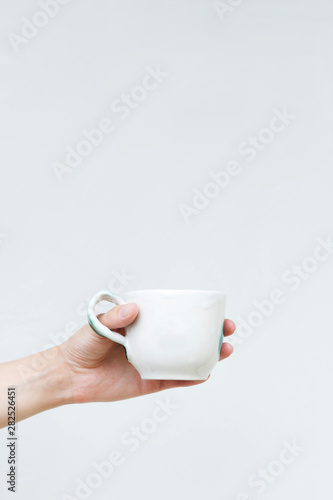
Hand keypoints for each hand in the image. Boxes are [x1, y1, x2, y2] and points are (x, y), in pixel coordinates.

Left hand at [59, 303, 235, 403]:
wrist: (70, 375)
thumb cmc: (82, 345)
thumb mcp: (98, 325)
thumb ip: (115, 318)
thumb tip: (134, 310)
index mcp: (144, 325)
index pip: (173, 316)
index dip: (194, 312)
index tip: (212, 308)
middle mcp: (153, 342)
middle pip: (187, 337)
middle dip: (210, 333)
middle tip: (226, 329)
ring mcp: (154, 362)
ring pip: (186, 358)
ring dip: (208, 355)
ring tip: (225, 350)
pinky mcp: (150, 382)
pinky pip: (174, 379)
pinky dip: (191, 377)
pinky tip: (206, 373)